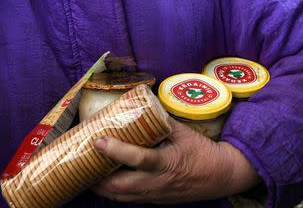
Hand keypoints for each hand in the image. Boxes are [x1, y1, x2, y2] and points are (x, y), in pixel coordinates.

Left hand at [91, 118, 260, 203]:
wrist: (220, 176)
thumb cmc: (203, 152)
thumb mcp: (184, 132)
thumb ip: (161, 120)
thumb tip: (141, 103)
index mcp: (166, 163)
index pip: (137, 159)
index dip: (116, 150)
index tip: (99, 140)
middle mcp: (156, 183)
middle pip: (119, 187)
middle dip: (96, 177)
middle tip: (82, 161)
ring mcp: (154, 195)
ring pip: (120, 197)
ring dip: (101, 187)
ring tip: (86, 172)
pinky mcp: (154, 200)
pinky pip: (128, 199)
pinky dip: (113, 192)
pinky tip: (105, 181)